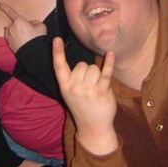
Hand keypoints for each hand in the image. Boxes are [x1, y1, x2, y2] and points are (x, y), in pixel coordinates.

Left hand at [0, 2, 46, 52]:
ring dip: (15, 31)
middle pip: (14, 23)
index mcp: (19, 21)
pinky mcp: (9, 43)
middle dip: (20, 25)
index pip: (10, 12)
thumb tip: (30, 23)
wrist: (33, 54)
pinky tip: (20, 40)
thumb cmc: (37, 39)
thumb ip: (35, 22)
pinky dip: (13, 37)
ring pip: (10, 30)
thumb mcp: (41, 27)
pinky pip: (10, 37)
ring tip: (24, 37)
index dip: (4, 7)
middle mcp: (12, 28)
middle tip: (29, 31)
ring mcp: (9, 36)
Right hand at [52, 37, 117, 154]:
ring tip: (96, 88)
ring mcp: (88, 90)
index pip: (59, 67)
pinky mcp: (101, 91)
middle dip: (87, 71)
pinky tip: (111, 54)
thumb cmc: (82, 107)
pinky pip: (105, 73)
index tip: (56, 39)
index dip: (57, 52)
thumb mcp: (69, 94)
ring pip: (94, 68)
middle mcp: (74, 88)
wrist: (93, 127)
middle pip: (82, 65)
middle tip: (89, 86)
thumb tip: (82, 63)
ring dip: (97, 75)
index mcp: (64, 86)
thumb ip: (72, 79)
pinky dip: (109, 63)